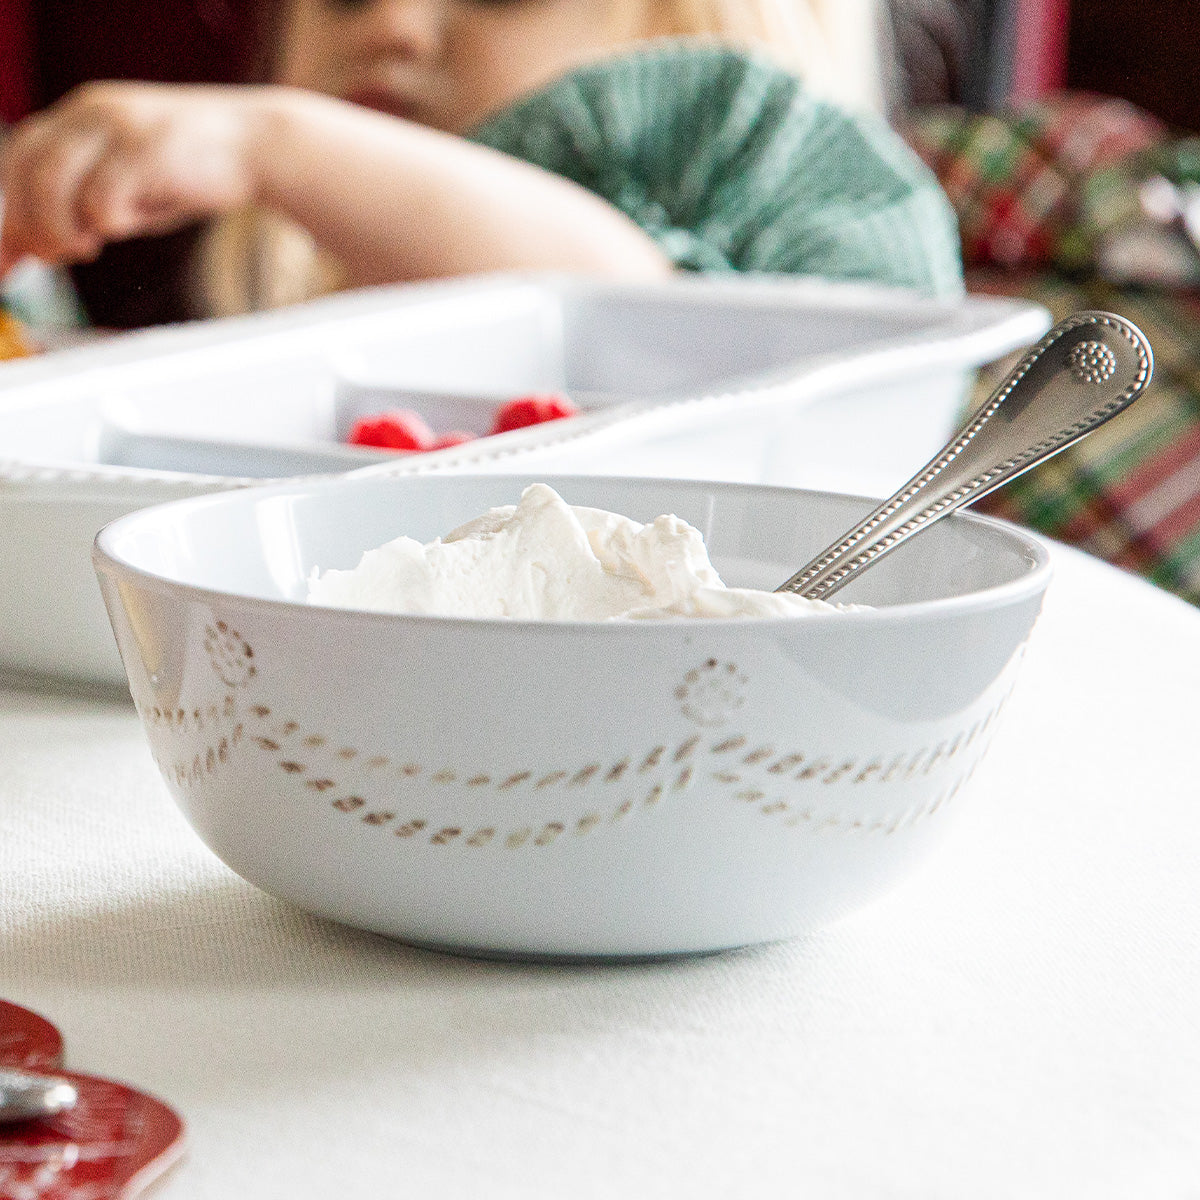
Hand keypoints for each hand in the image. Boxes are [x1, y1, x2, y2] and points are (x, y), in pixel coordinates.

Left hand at [0, 81, 261, 275]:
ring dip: (62, 229)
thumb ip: (80, 207)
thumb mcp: (129, 186)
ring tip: (87, 249)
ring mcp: (117, 126)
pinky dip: (108, 225)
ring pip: (54, 185)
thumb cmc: (193, 174)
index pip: (18, 157)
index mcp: (81, 113)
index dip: (5, 208)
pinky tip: (130, 226)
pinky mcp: (146, 149)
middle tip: (53, 257)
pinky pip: (102, 201)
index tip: (7, 255)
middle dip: (30, 223)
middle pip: (27, 170)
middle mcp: (90, 110)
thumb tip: (32, 249)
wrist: (260, 146)